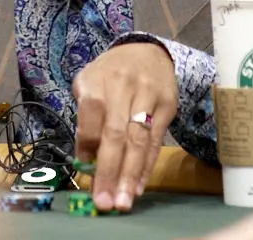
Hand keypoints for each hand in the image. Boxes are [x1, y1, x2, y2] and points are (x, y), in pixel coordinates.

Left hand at [73, 41, 177, 212]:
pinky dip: (147, 167)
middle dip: (109, 171)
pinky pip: (156, 141)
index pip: (90, 116)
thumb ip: (85, 118)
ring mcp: (148, 95)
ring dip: (130, 175)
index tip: (85, 172)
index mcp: (97, 80)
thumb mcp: (89, 84)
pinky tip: (139, 186)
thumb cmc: (110, 73)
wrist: (146, 51)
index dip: (87, 146)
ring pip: (139, 140)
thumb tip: (85, 159)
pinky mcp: (167, 105)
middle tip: (104, 201)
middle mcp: (123, 86)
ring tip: (123, 201)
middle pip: (116, 133)